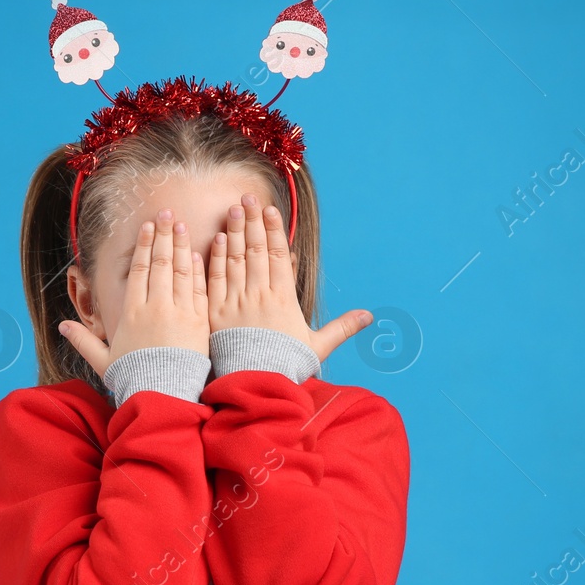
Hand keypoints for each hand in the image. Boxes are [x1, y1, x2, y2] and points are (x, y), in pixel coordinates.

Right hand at [59, 210, 208, 378]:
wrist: (163, 398)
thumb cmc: (134, 379)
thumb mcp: (103, 360)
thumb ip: (83, 341)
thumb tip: (61, 327)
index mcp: (132, 313)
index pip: (139, 271)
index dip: (144, 246)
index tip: (148, 227)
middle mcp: (155, 307)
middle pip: (160, 263)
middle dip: (163, 236)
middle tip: (166, 213)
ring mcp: (179, 313)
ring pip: (180, 271)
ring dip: (182, 246)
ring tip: (182, 225)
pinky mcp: (199, 323)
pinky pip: (198, 290)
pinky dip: (199, 270)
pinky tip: (200, 253)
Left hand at [207, 193, 372, 361]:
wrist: (257, 386)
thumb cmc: (287, 365)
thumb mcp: (318, 345)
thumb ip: (342, 327)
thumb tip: (369, 316)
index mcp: (284, 298)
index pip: (279, 256)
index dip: (274, 230)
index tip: (270, 210)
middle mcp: (260, 295)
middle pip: (256, 250)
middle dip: (252, 221)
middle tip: (246, 198)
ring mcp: (236, 302)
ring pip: (235, 259)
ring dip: (233, 232)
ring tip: (232, 209)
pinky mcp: (217, 314)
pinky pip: (215, 279)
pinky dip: (215, 258)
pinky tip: (216, 240)